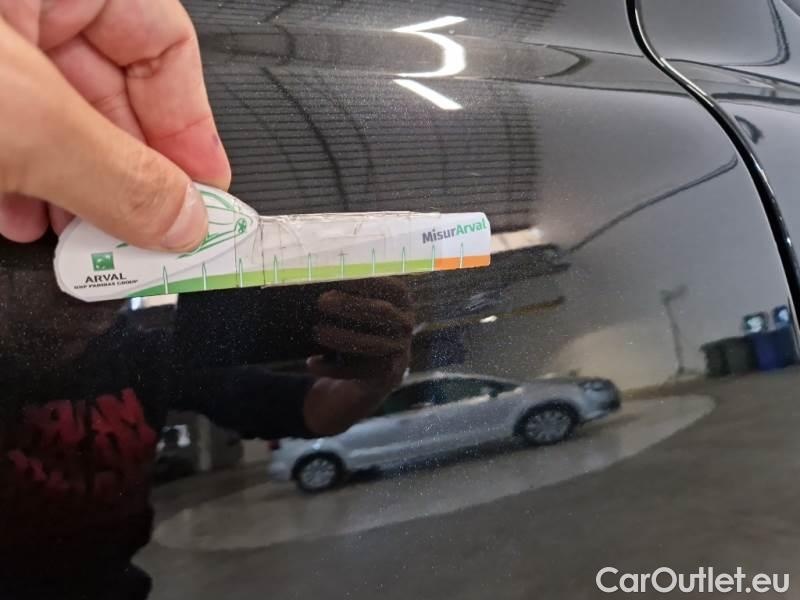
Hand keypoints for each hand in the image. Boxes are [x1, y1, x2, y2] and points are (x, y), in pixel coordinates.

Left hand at [0, 0, 229, 250]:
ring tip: (88, 238)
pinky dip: (23, 180)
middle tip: (150, 229)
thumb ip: (117, 174)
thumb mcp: (23, 120)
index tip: (204, 189)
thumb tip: (183, 217)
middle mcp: (21, 1)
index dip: (192, 122)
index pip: (164, 37)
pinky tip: (27, 219)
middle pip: (114, 88)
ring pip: (58, 117)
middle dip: (130, 171)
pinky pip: (9, 129)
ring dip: (78, 187)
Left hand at [303, 278, 413, 435]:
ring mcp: (401, 353)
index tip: (342, 276)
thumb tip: (319, 289)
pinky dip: (333, 369)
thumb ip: (348, 300)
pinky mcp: (388, 377)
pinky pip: (360, 372)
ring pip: (373, 345)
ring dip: (343, 338)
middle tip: (322, 300)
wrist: (372, 377)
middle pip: (383, 312)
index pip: (393, 288)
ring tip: (317, 332)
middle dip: (351, 305)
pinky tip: (311, 363)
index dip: (370, 281)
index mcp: (403, 304)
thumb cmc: (360, 333)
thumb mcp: (359, 314)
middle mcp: (406, 326)